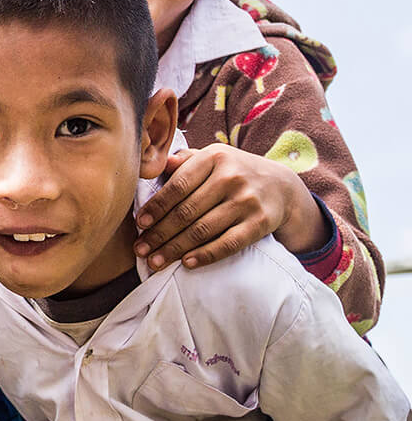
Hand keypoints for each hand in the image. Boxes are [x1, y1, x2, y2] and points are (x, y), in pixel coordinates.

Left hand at [135, 144, 325, 269]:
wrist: (281, 185)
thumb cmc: (233, 171)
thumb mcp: (212, 157)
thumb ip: (185, 160)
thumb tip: (158, 166)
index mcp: (214, 157)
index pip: (178, 185)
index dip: (157, 206)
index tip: (139, 223)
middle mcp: (231, 177)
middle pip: (187, 211)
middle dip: (160, 233)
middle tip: (140, 249)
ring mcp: (247, 201)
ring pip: (203, 230)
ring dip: (175, 248)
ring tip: (155, 261)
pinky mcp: (260, 223)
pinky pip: (228, 243)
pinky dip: (206, 255)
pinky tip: (186, 263)